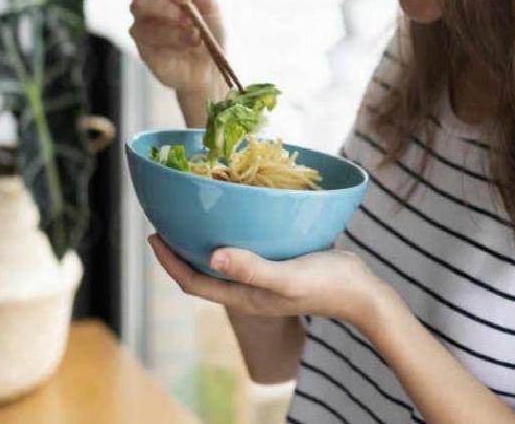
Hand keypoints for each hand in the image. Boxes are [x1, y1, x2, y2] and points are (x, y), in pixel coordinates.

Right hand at [128, 0, 226, 95]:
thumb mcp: (210, 6)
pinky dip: (172, 40)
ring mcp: (143, 29)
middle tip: (187, 16)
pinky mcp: (143, 50)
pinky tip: (190, 43)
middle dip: (164, 6)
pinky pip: (149, 42)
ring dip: (173, 28)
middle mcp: (148, 8)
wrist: (212, 65)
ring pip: (144, 23)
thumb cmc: (209, 31)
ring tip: (195, 34)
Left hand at [147, 235, 388, 328]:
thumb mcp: (286, 276)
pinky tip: (236, 218)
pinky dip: (230, 237)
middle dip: (179, 252)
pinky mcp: (277, 267)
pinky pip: (243, 254)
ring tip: (192, 219)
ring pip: (221, 264)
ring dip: (202, 244)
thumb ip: (251, 267)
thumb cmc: (324, 285)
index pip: (193, 283)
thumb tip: (211, 255)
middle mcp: (247, 290)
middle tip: (165, 223)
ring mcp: (262, 280)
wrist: (360, 291)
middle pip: (201, 275)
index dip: (169, 263)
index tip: (154, 236)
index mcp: (243, 296)